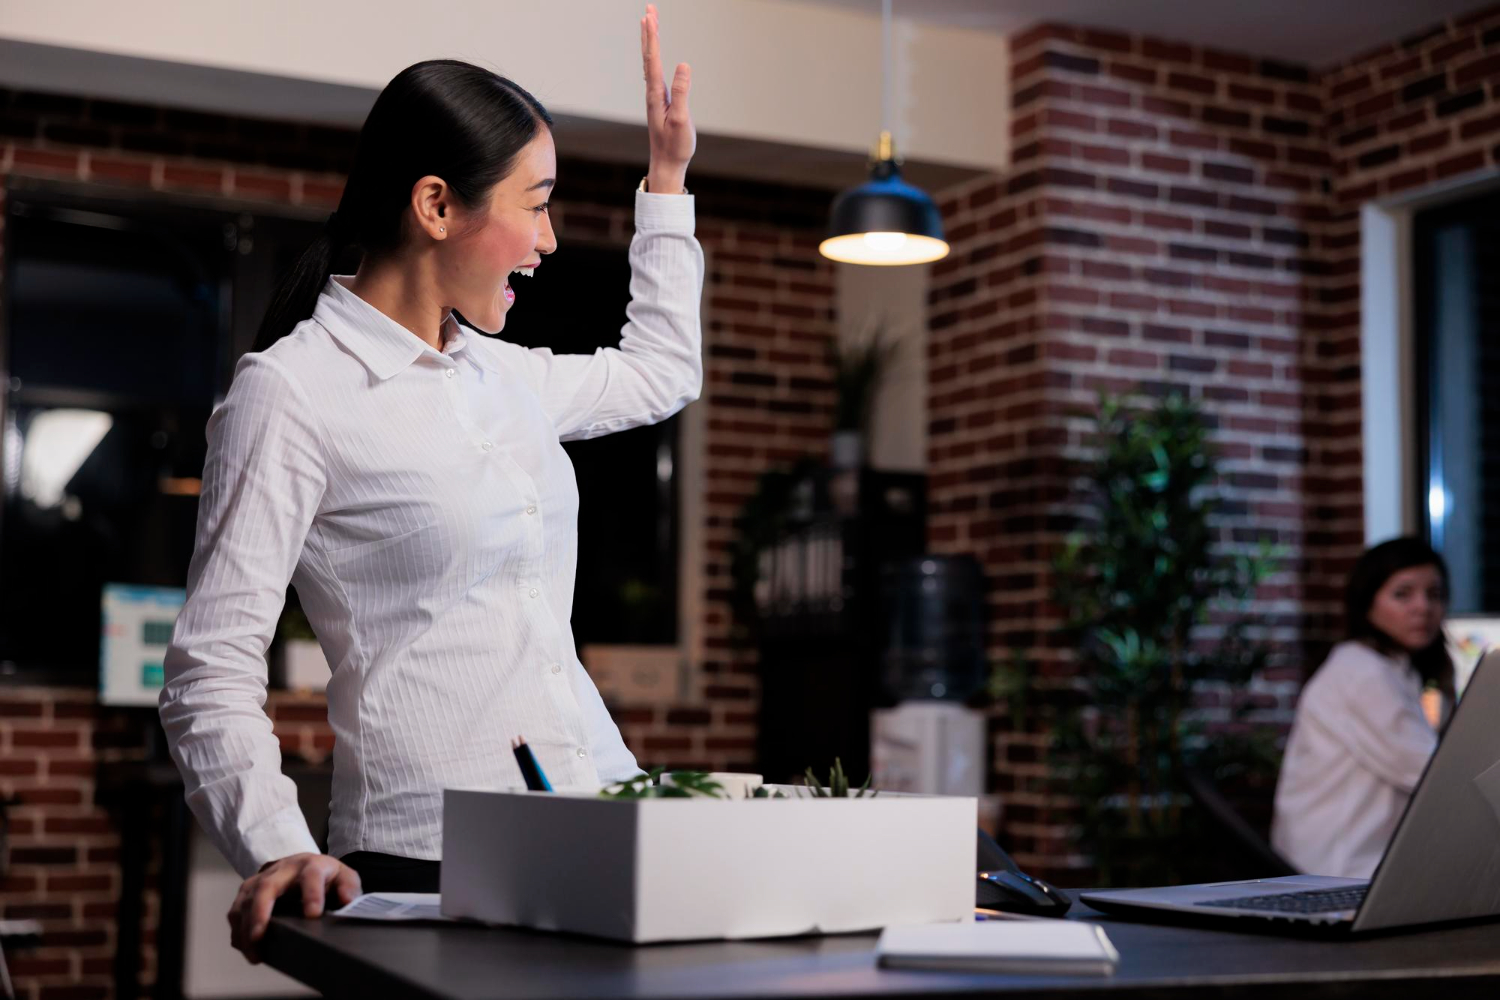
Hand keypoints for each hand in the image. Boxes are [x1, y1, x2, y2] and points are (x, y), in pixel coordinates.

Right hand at [228, 853, 360, 963]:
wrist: (307, 866)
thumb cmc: (327, 878)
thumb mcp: (345, 878)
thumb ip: (348, 888)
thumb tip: (345, 900)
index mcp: (312, 865)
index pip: (311, 875)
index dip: (312, 894)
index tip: (313, 915)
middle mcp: (284, 868)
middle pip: (267, 885)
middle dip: (260, 911)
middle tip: (259, 936)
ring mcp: (263, 878)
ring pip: (246, 898)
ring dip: (245, 926)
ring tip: (253, 951)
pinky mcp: (250, 889)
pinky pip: (236, 908)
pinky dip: (238, 929)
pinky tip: (245, 946)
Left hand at [640, 4, 693, 191]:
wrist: (667, 165)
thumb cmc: (675, 146)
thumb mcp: (681, 120)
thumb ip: (682, 92)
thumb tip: (684, 65)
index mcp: (656, 94)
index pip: (653, 59)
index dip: (652, 37)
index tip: (650, 17)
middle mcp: (652, 92)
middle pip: (649, 56)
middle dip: (649, 32)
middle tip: (649, 10)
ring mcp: (656, 97)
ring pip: (650, 62)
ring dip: (651, 42)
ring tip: (651, 23)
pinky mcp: (661, 102)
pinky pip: (655, 72)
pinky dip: (654, 56)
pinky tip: (654, 54)